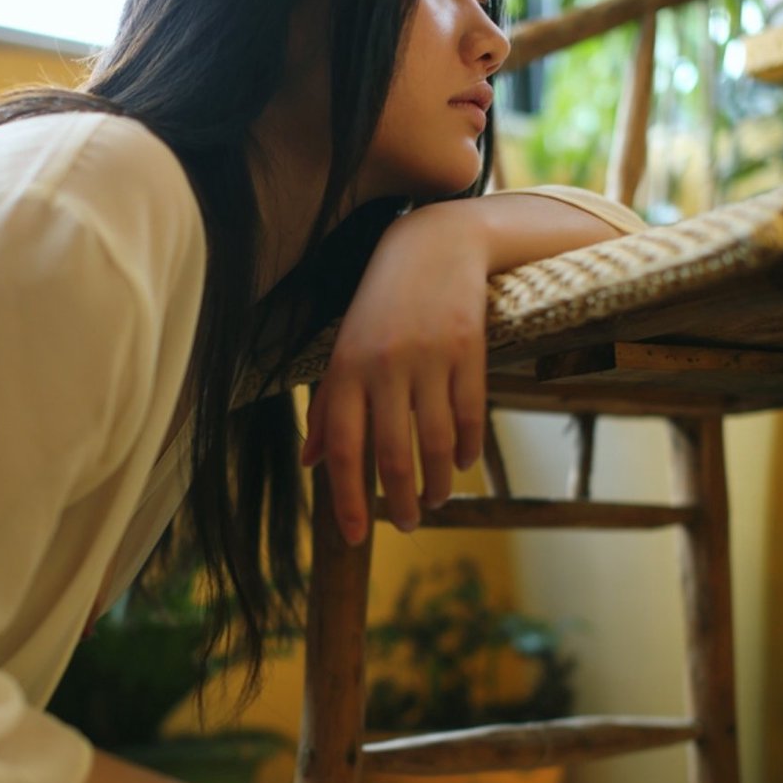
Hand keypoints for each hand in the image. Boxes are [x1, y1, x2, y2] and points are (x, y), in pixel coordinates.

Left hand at [301, 200, 489, 545]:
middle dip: (400, 502)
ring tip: (434, 501)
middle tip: (406, 525)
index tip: (356, 538)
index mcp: (346, 370)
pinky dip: (467, 450)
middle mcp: (385, 366)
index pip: (345, 450)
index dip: (348, 500)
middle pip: (393, 454)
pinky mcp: (469, 350)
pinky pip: (470, 416)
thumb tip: (312, 463)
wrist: (433, 244)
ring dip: (436, 483)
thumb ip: (328, 407)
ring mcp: (430, 358)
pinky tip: (461, 466)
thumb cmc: (379, 305)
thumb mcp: (343, 349)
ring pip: (436, 442)